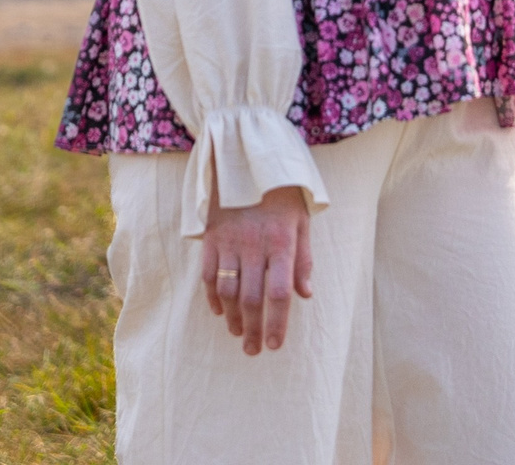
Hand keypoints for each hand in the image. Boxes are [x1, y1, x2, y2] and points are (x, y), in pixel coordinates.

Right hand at [202, 186, 314, 355]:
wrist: (248, 164)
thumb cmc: (283, 195)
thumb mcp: (303, 221)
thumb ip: (303, 260)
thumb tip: (306, 294)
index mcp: (282, 243)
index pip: (280, 292)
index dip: (278, 322)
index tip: (275, 344)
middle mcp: (254, 246)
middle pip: (252, 299)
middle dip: (252, 330)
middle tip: (253, 350)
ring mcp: (229, 243)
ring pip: (228, 291)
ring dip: (232, 318)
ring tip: (238, 334)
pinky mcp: (211, 239)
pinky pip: (208, 275)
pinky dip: (213, 298)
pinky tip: (220, 312)